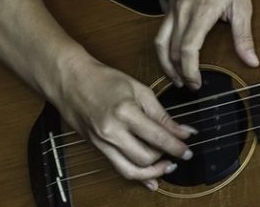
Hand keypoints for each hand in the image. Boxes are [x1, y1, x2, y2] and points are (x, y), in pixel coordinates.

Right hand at [56, 59, 193, 190]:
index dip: (176, 146)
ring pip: (130, 171)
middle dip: (166, 157)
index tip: (188, 149)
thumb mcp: (139, 90)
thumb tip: (182, 131)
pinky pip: (118, 169)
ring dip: (152, 173)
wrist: (71, 82)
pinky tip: (150, 179)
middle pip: (145, 158)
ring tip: (167, 166)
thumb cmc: (104, 80)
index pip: (157, 137)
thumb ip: (161, 115)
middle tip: (178, 151)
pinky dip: (137, 176)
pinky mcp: (97, 149)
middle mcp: (111, 132)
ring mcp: (102, 143)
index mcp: (124, 112)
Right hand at [157, 0, 258, 90]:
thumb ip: (244, 36)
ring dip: (165, 61)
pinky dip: (165, 44)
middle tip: (189, 85)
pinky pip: (162, 26)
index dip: (190, 71)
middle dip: (177, 72)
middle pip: (170, 50)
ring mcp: (174, 3)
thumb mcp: (244, 5)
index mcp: (200, 12)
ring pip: (160, 39)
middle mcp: (182, 9)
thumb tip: (251, 61)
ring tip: (176, 75)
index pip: (186, 51)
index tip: (197, 84)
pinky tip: (175, 50)